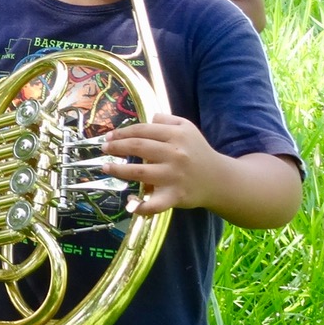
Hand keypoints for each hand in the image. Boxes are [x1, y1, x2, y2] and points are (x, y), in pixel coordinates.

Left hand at [100, 115, 225, 216]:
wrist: (220, 180)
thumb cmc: (198, 151)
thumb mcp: (187, 128)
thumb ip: (166, 119)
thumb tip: (147, 118)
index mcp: (177, 135)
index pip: (143, 130)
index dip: (122, 132)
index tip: (109, 136)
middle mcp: (175, 154)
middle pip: (138, 148)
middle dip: (116, 147)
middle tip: (104, 148)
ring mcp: (174, 176)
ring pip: (140, 172)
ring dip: (118, 170)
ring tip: (106, 167)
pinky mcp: (175, 196)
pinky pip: (155, 204)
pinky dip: (141, 206)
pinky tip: (130, 203)